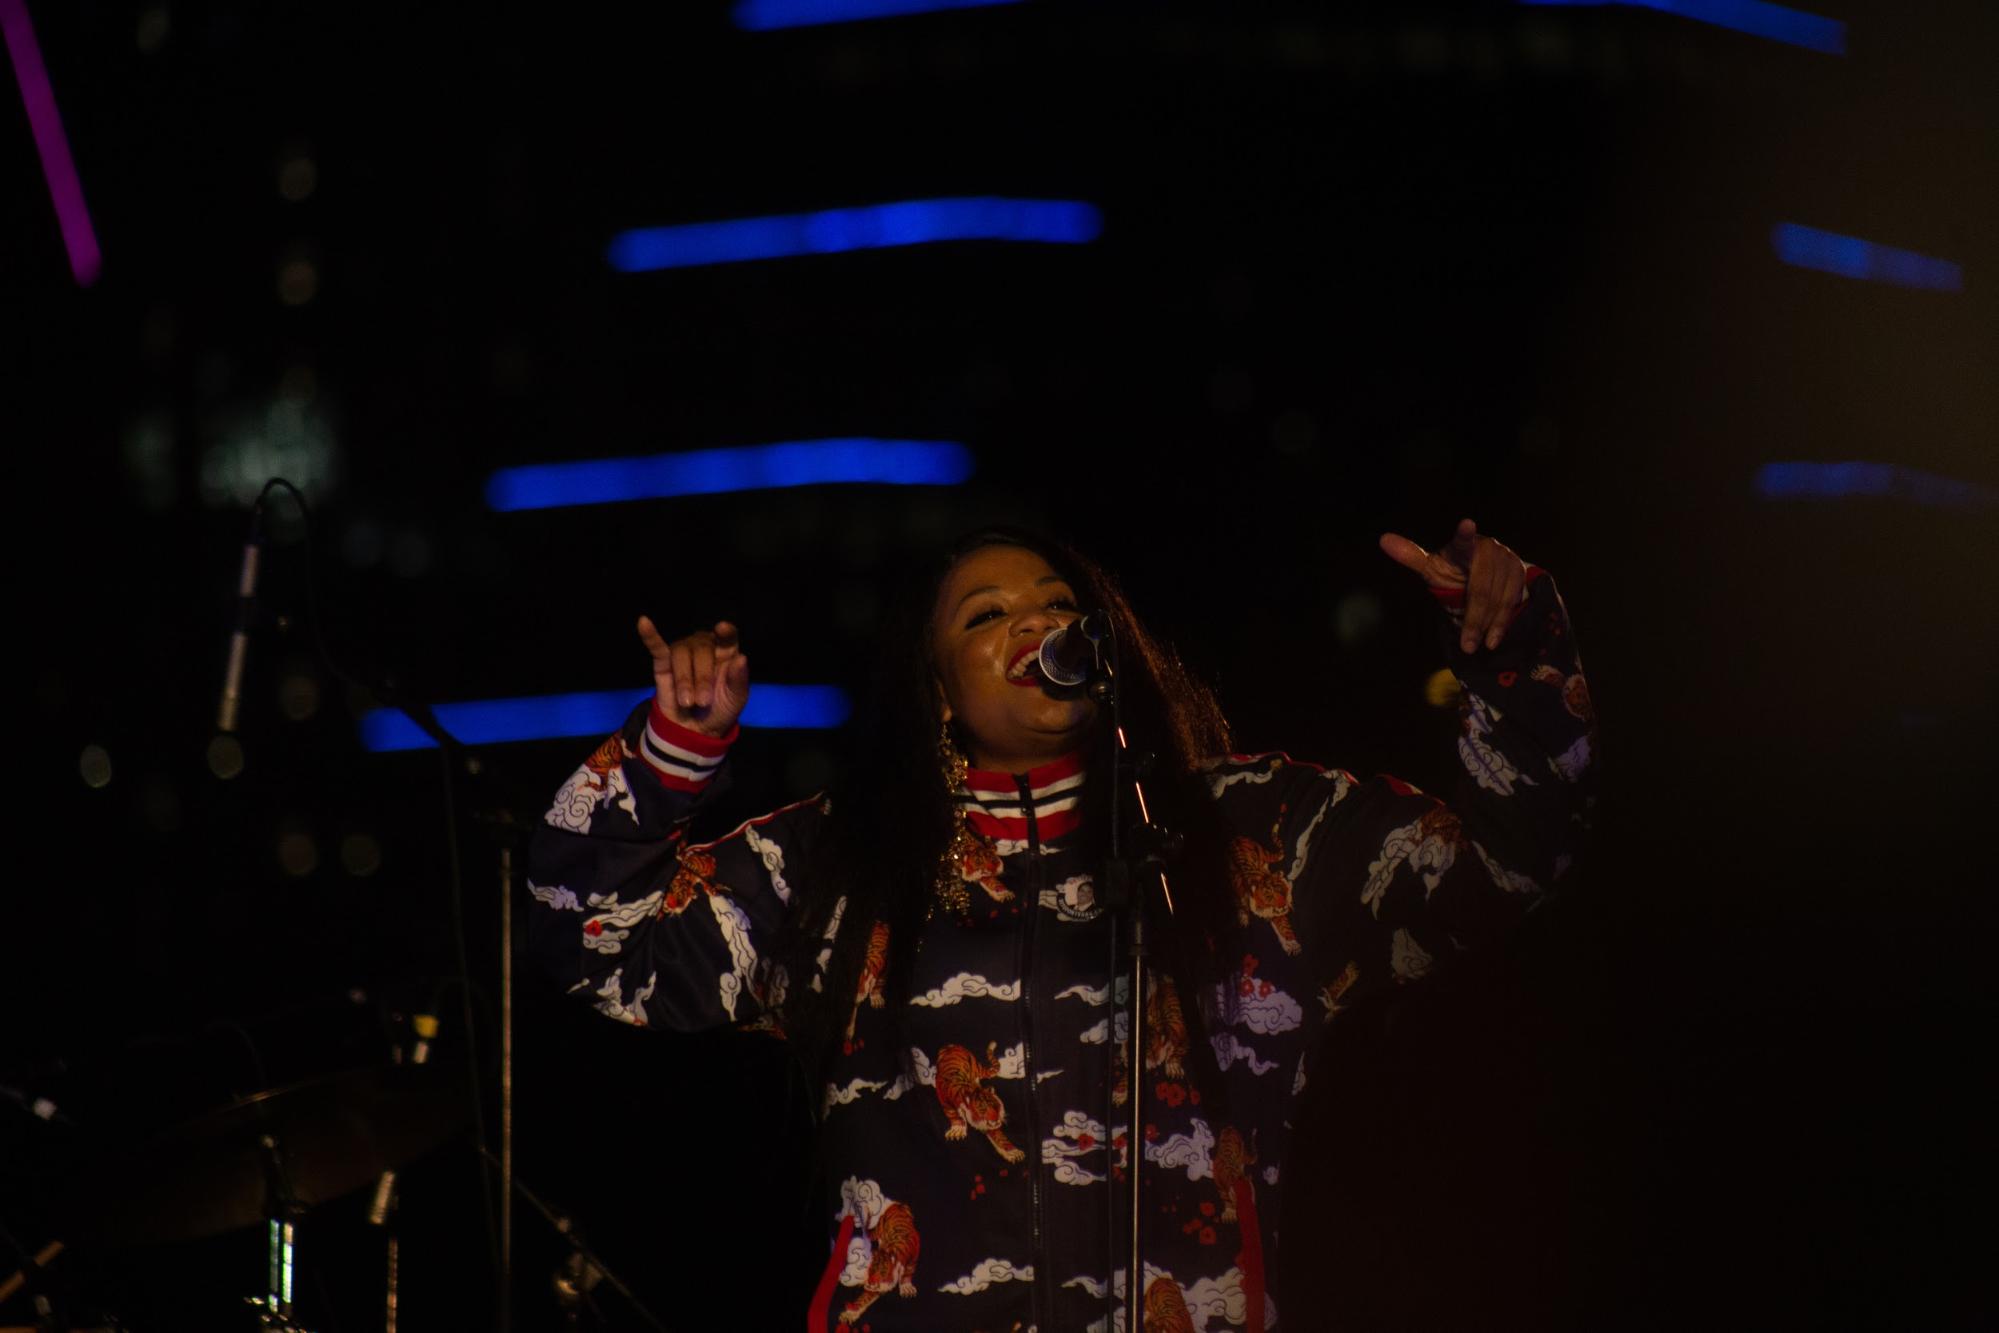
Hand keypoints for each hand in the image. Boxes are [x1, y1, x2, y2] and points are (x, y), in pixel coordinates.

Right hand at [637, 617, 749, 736]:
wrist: (695, 730)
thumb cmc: (720, 710)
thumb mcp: (735, 699)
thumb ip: (739, 679)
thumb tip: (742, 658)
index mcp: (726, 653)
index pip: (728, 637)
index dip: (726, 631)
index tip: (722, 629)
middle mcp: (705, 648)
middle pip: (701, 648)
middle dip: (702, 677)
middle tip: (703, 702)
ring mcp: (683, 654)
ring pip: (680, 652)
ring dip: (684, 679)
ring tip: (686, 702)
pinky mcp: (663, 663)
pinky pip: (657, 647)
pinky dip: (650, 636)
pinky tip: (644, 623)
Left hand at [1379, 518, 1527, 653]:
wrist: (1484, 577)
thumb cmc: (1453, 571)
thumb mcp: (1431, 567)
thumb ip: (1410, 556)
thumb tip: (1382, 539)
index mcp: (1462, 546)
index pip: (1462, 542)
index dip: (1464, 535)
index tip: (1466, 524)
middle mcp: (1488, 548)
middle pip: (1481, 587)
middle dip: (1474, 619)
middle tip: (1466, 645)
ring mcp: (1507, 559)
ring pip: (1498, 598)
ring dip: (1486, 625)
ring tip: (1474, 645)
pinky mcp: (1520, 572)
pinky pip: (1512, 602)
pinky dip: (1501, 624)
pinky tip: (1492, 640)